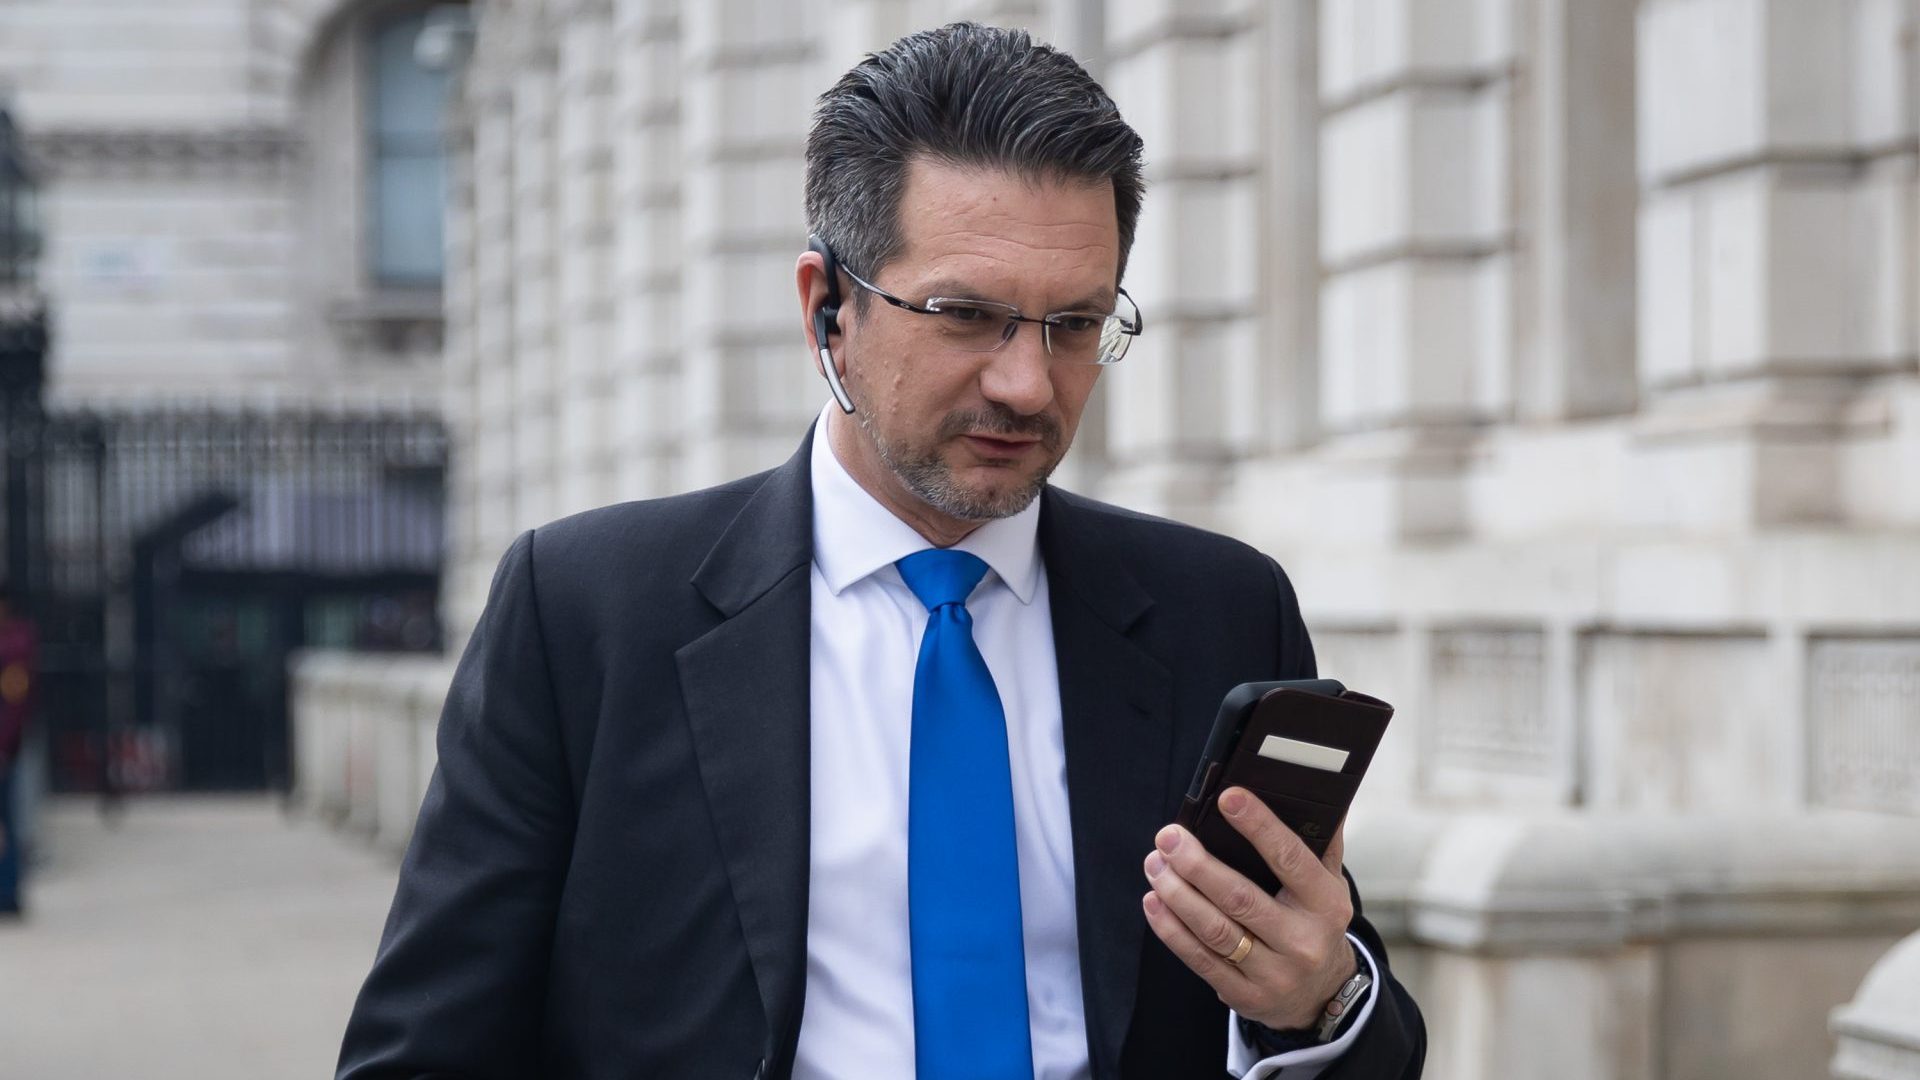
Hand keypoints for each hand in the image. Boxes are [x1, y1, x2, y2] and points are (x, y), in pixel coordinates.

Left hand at [1141, 787, 1356, 1031]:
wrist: (1319, 994)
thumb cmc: (1314, 922)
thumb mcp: (1330, 884)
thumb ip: (1322, 842)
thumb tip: (1324, 794)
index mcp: (1326, 904)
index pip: (1290, 859)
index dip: (1258, 826)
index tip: (1227, 797)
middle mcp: (1301, 940)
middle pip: (1239, 897)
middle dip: (1197, 864)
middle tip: (1168, 836)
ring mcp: (1273, 973)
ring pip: (1214, 929)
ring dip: (1177, 893)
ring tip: (1155, 864)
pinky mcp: (1244, 994)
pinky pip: (1199, 959)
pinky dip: (1171, 929)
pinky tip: (1154, 902)